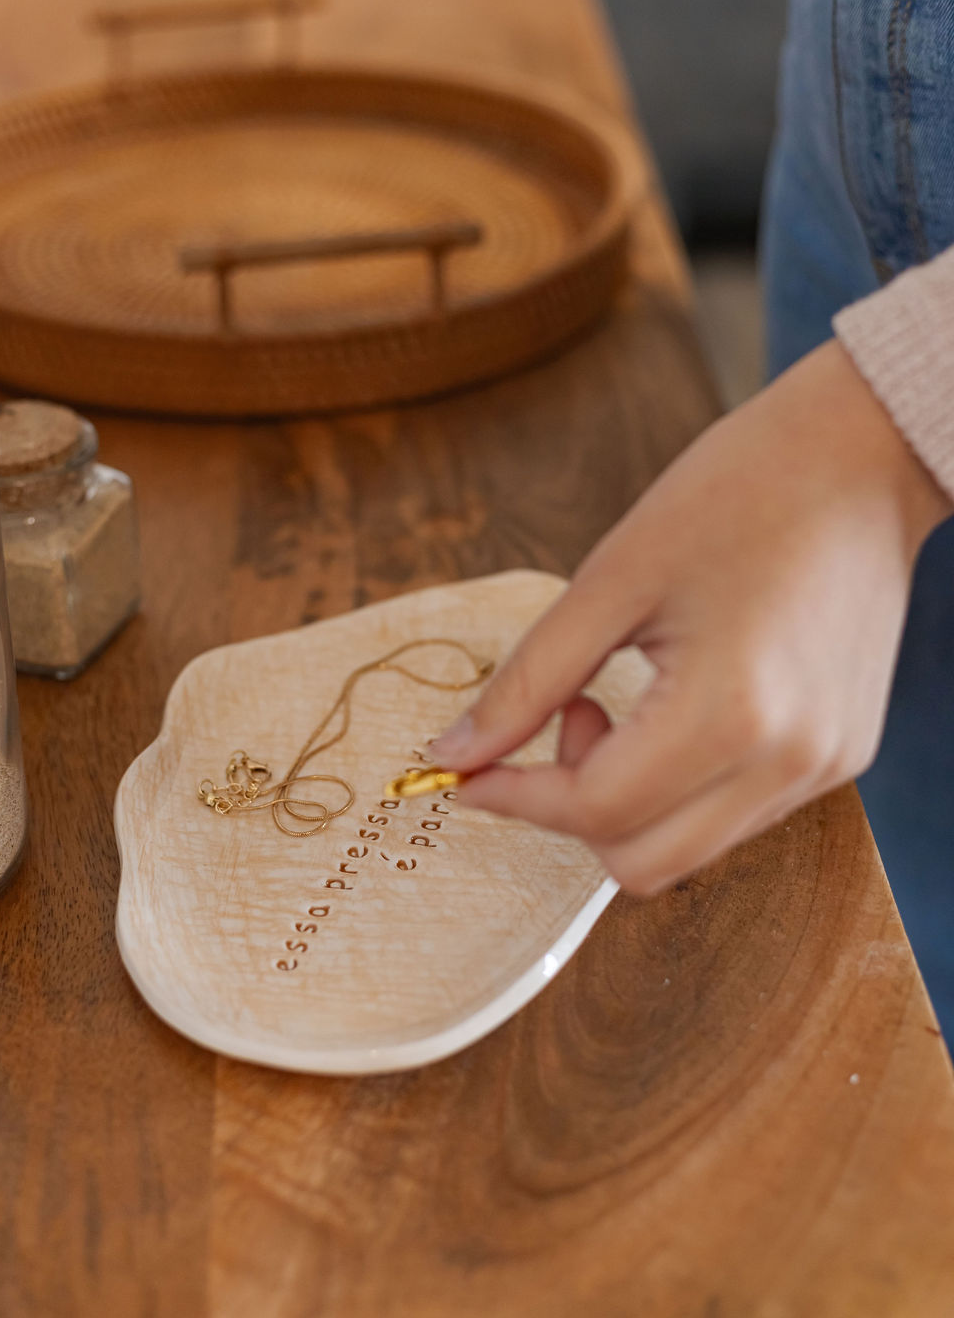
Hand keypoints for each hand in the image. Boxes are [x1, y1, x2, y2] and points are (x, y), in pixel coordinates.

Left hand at [433, 340, 950, 893]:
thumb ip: (529, 680)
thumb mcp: (612, 578)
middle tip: (569, 711)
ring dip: (627, 800)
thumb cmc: (737, 492)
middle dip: (571, 808)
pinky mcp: (841, 756)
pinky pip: (735, 815)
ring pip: (688, 849)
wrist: (864, 454)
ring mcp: (824, 767)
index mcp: (732, 714)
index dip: (515, 797)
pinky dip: (680, 787)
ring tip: (626, 700)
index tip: (467, 770)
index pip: (596, 811)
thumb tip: (454, 756)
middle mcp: (789, 762)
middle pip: (641, 862)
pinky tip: (679, 706)